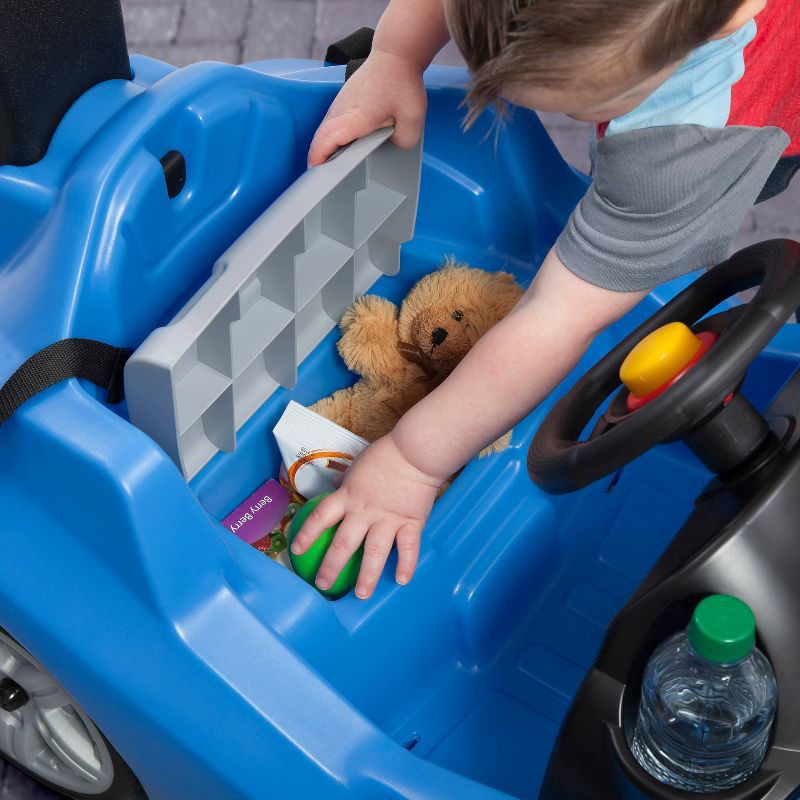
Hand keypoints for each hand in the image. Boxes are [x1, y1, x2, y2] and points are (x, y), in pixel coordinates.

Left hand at [290, 433, 440, 598]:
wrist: (415, 452)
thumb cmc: (386, 455)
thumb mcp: (358, 466)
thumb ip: (348, 483)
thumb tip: (337, 486)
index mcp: (348, 496)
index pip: (320, 517)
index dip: (307, 534)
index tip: (296, 550)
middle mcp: (364, 512)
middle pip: (343, 543)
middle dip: (331, 567)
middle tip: (323, 584)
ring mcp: (387, 519)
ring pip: (374, 552)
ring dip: (367, 576)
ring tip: (361, 595)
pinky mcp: (410, 522)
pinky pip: (408, 548)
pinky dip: (406, 565)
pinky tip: (402, 580)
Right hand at [307, 49, 427, 166]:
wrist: (395, 55)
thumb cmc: (402, 82)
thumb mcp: (413, 120)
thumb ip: (402, 142)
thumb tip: (392, 147)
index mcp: (357, 116)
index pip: (328, 138)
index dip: (319, 156)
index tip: (315, 171)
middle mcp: (342, 109)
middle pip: (321, 137)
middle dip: (318, 159)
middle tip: (322, 179)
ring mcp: (339, 103)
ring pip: (324, 130)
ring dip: (324, 147)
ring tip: (330, 167)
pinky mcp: (341, 101)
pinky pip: (330, 123)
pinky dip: (330, 137)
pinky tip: (340, 147)